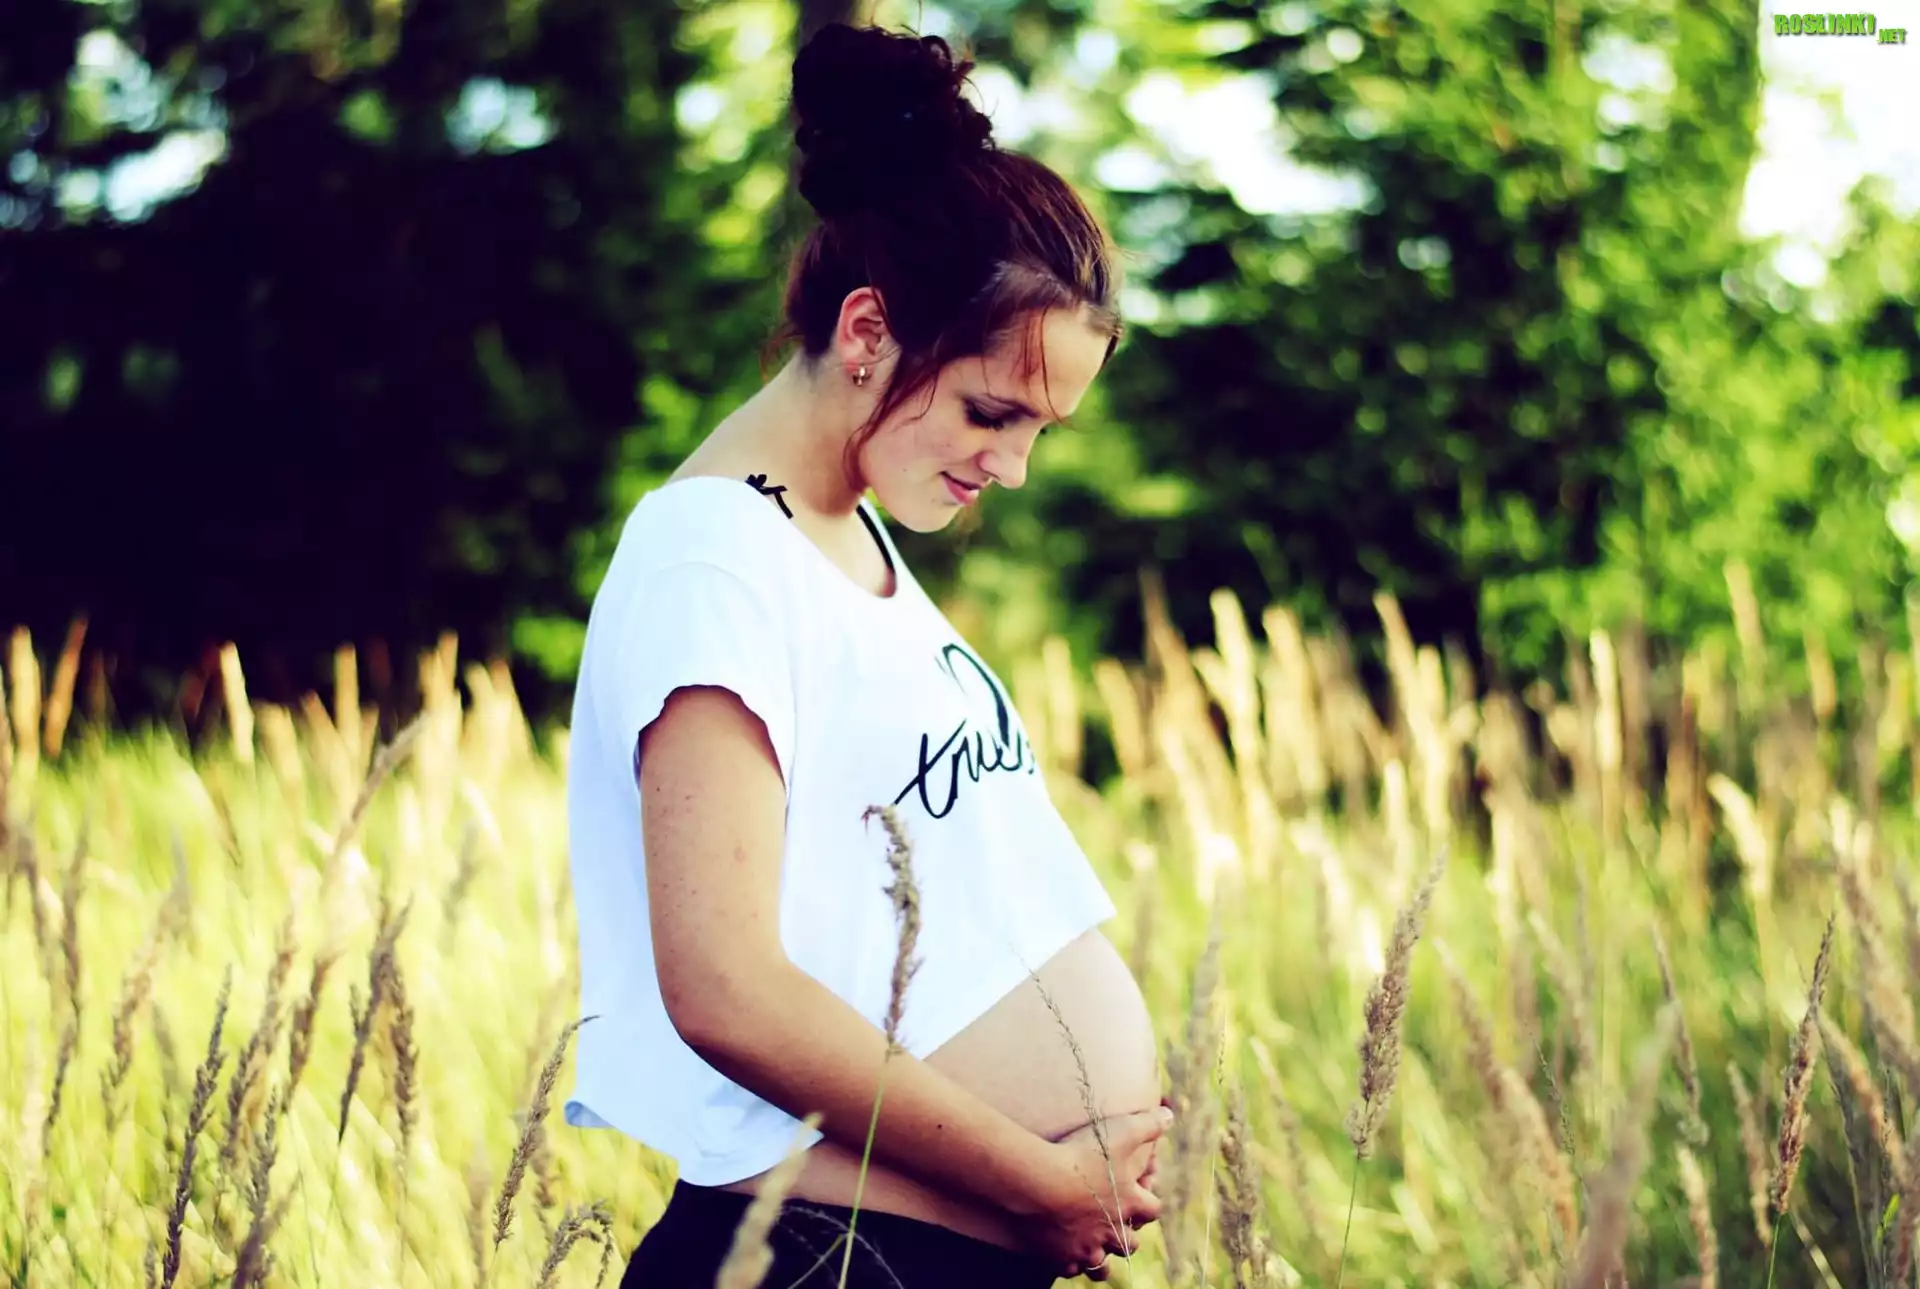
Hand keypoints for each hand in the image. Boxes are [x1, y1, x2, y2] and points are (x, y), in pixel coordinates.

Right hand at [1017, 1105, 1171, 1280]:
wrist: (1038, 1184)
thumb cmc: (1081, 1156)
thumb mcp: (1121, 1131)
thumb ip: (1148, 1123)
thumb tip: (1170, 1115)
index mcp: (1130, 1204)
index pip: (1153, 1209)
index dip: (1149, 1201)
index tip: (1142, 1193)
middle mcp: (1112, 1232)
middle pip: (1130, 1244)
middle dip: (1127, 1235)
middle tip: (1116, 1222)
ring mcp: (1086, 1248)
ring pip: (1101, 1266)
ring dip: (1101, 1257)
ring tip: (1094, 1248)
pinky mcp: (1061, 1258)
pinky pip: (1070, 1270)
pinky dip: (1070, 1263)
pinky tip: (1064, 1254)